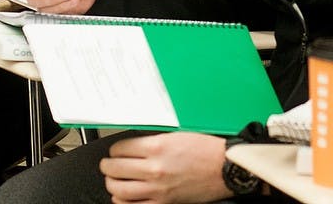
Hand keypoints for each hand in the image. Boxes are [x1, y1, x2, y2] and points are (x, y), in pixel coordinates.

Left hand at [100, 132, 230, 202]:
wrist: (224, 168)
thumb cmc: (206, 150)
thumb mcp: (177, 135)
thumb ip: (153, 140)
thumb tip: (133, 144)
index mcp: (157, 147)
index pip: (120, 148)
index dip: (114, 149)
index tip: (116, 151)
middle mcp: (155, 168)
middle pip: (115, 169)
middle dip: (107, 166)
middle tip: (108, 165)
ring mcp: (158, 188)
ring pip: (119, 190)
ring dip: (112, 184)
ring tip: (113, 180)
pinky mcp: (164, 203)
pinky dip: (123, 202)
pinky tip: (124, 197)